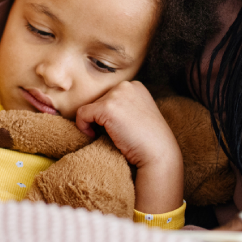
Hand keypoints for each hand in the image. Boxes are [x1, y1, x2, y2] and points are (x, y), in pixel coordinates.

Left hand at [75, 81, 182, 212]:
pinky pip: (82, 114)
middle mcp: (126, 86)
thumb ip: (124, 106)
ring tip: (107, 136)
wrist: (158, 155)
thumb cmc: (149, 141)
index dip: (109, 114)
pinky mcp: (107, 108)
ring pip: (90, 107)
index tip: (117, 128)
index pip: (110, 96)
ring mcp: (116, 95)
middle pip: (99, 100)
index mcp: (135, 86)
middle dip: (101, 118)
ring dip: (93, 123)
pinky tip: (93, 136)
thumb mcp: (139, 114)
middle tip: (112, 134)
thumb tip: (98, 111)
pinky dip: (83, 126)